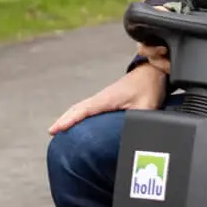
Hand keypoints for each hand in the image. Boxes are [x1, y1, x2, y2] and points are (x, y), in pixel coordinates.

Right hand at [49, 54, 167, 134]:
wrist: (154, 70)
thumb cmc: (149, 85)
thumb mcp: (147, 106)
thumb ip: (141, 121)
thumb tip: (138, 136)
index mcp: (107, 99)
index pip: (83, 110)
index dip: (68, 120)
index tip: (55, 129)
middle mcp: (102, 97)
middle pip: (77, 109)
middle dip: (64, 120)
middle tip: (52, 133)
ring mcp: (104, 97)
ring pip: (82, 107)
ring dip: (70, 116)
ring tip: (60, 129)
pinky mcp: (109, 99)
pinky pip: (89, 107)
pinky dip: (80, 114)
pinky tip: (80, 122)